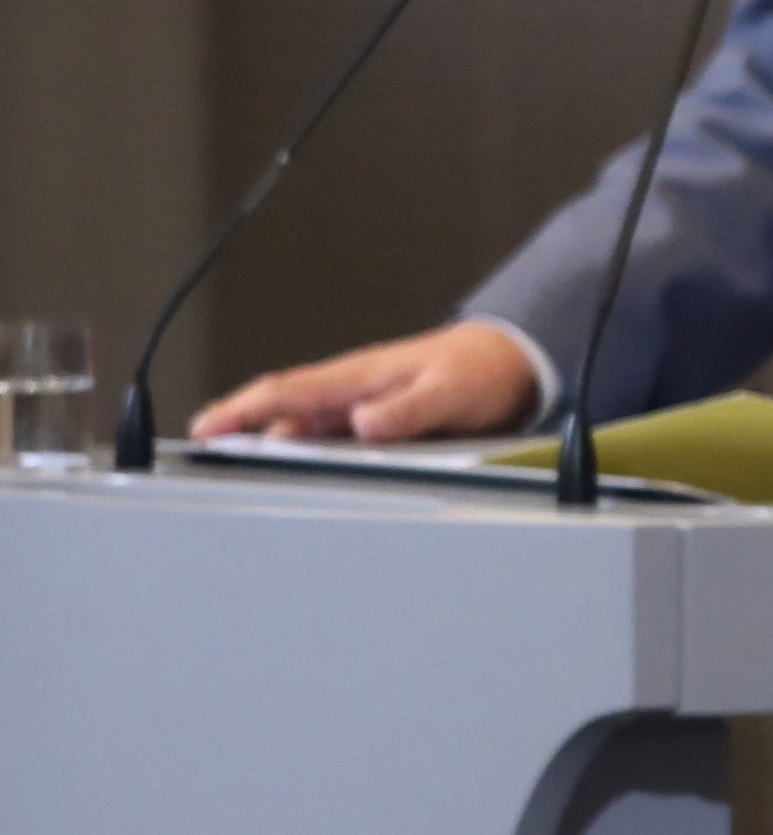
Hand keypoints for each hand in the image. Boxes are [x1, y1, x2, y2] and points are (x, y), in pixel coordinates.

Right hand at [192, 322, 540, 445]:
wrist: (511, 361)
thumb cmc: (480, 371)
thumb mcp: (450, 392)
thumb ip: (409, 410)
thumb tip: (362, 423)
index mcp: (362, 377)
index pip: (289, 392)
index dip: (242, 410)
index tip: (205, 428)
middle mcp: (353, 390)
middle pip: (283, 413)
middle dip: (238, 430)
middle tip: (198, 456)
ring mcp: (360, 405)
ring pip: (302, 428)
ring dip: (268, 446)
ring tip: (231, 472)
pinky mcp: (373, 420)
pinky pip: (327, 437)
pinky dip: (301, 451)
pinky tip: (288, 470)